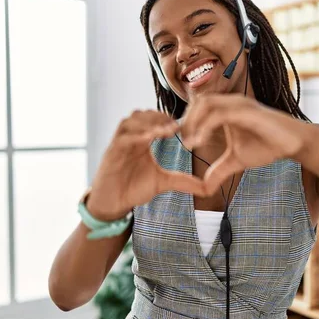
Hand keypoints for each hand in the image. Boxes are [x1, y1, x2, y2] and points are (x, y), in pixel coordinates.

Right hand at [87, 110, 205, 220]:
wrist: (112, 204)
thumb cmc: (133, 189)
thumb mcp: (163, 182)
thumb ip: (184, 181)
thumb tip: (208, 188)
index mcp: (142, 140)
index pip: (153, 119)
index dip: (167, 119)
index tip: (183, 126)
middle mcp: (129, 138)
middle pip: (141, 114)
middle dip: (158, 117)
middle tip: (175, 126)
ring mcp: (119, 144)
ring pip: (130, 121)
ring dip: (148, 122)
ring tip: (165, 130)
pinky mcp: (110, 153)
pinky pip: (122, 138)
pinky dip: (136, 135)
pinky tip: (150, 137)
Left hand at [180, 95, 308, 194]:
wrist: (294, 144)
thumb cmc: (268, 146)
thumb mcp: (236, 161)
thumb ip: (219, 171)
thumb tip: (204, 189)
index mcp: (226, 109)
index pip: (198, 107)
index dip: (186, 122)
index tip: (183, 143)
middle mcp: (231, 102)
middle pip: (197, 102)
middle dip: (186, 122)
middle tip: (184, 143)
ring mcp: (238, 104)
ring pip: (205, 104)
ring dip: (193, 122)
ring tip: (190, 144)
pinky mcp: (246, 111)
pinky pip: (218, 114)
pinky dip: (204, 126)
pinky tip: (200, 142)